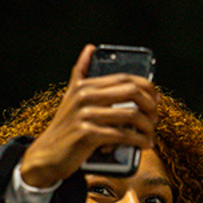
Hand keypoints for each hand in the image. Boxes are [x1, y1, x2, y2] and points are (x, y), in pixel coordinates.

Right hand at [19, 45, 158, 187]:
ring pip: (131, 115)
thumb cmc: (65, 127)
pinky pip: (122, 135)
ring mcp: (85, 115)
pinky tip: (144, 144)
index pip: (125, 78)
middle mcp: (84, 97)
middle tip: (155, 118)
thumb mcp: (71, 96)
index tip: (157, 99)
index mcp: (85, 85)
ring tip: (150, 135)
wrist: (46, 155)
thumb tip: (90, 47)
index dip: (147, 87)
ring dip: (147, 127)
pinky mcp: (87, 135)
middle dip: (150, 105)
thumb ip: (81, 73)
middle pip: (132, 92)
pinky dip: (138, 141)